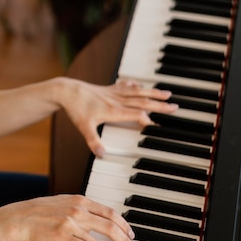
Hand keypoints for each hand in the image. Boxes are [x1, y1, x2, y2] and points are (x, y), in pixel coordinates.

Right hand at [6, 194, 135, 240]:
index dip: (123, 223)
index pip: (109, 211)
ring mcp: (71, 223)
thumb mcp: (63, 203)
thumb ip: (81, 209)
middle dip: (125, 237)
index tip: (130, 232)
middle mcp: (78, 209)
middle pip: (110, 224)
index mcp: (79, 200)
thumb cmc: (40, 212)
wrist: (21, 218)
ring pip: (100, 238)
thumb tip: (98, 219)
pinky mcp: (64, 237)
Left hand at [60, 78, 177, 156]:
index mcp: (113, 110)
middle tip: (174, 107)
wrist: (66, 91)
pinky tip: (139, 85)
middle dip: (159, 105)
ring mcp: (113, 93)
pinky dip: (135, 85)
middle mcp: (117, 100)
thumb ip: (93, 142)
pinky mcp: (108, 88)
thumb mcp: (84, 127)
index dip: (148, 120)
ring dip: (152, 93)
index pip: (137, 114)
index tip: (159, 125)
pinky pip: (125, 86)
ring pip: (138, 92)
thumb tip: (102, 155)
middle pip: (142, 102)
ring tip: (167, 93)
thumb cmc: (76, 108)